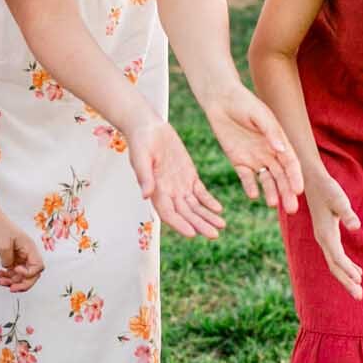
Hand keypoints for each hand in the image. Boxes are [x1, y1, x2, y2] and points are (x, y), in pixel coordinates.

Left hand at [0, 210, 44, 291]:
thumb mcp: (2, 246)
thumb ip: (8, 261)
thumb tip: (9, 268)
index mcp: (28, 247)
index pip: (38, 267)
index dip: (28, 273)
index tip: (15, 270)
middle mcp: (26, 251)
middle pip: (32, 273)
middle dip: (22, 282)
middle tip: (11, 288)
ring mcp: (18, 253)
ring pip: (21, 273)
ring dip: (13, 280)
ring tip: (1, 281)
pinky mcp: (9, 254)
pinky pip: (12, 269)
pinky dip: (7, 274)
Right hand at [126, 117, 224, 239]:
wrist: (148, 128)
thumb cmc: (140, 141)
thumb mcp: (141, 156)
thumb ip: (144, 176)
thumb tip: (145, 196)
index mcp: (155, 191)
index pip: (168, 214)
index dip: (180, 225)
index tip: (193, 234)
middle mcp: (168, 192)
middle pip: (186, 214)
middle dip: (200, 225)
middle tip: (214, 235)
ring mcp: (179, 185)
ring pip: (195, 206)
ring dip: (207, 217)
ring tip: (222, 226)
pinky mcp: (189, 175)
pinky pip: (200, 192)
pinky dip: (209, 201)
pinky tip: (219, 209)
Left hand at [206, 84, 303, 213]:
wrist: (220, 99)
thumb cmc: (243, 102)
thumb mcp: (259, 115)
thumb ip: (270, 132)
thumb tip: (281, 150)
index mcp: (279, 141)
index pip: (291, 163)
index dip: (295, 177)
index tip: (299, 191)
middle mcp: (270, 152)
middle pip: (281, 176)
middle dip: (287, 192)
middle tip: (291, 209)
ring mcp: (255, 158)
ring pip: (267, 180)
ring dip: (271, 192)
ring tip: (273, 204)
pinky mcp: (239, 161)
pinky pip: (246, 177)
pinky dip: (250, 186)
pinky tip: (253, 195)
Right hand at [305, 171, 362, 298]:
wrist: (311, 181)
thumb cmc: (327, 189)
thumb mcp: (339, 199)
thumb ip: (347, 213)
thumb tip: (356, 226)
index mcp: (325, 234)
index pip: (337, 258)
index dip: (348, 271)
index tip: (359, 282)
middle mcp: (323, 239)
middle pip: (335, 267)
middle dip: (347, 282)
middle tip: (360, 297)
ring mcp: (323, 238)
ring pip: (335, 263)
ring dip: (347, 276)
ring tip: (359, 289)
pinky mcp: (326, 234)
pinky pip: (336, 256)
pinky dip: (345, 266)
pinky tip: (357, 272)